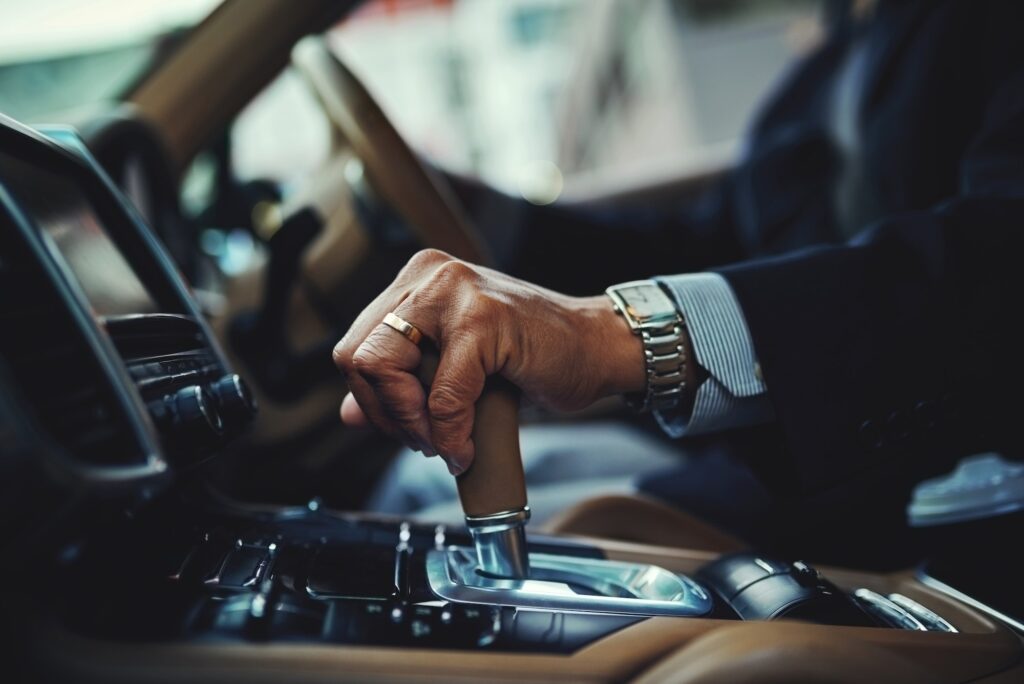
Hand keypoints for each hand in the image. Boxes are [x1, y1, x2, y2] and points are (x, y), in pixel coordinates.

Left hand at [332, 249, 650, 473]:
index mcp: (418, 280)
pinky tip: (465, 448)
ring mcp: (456, 292)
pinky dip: (450, 435)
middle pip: (358, 357)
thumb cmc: (533, 356)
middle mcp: (430, 276)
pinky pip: (441, 396)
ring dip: (412, 425)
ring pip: (386, 370)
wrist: (596, 348)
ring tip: (445, 443)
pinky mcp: (483, 320)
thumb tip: (349, 416)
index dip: (371, 399)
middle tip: (424, 441)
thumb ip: (402, 382)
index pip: (354, 346)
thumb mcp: (454, 367)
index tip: (405, 426)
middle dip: (385, 414)